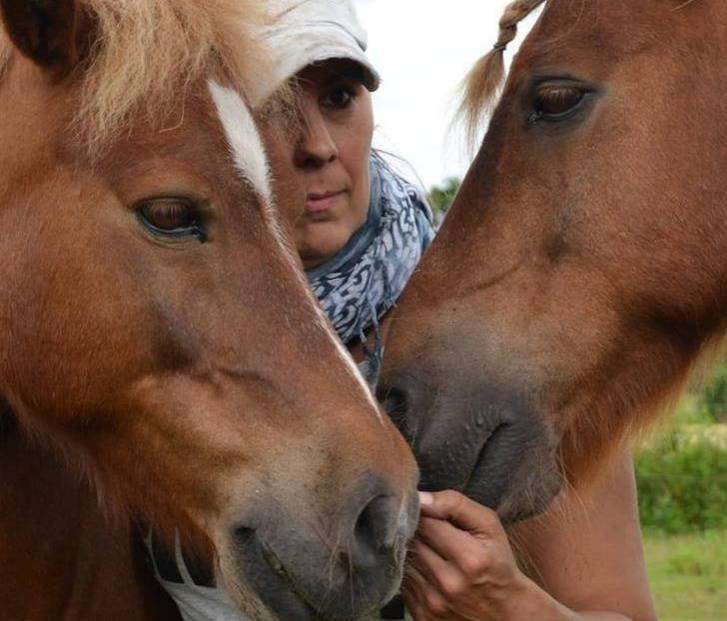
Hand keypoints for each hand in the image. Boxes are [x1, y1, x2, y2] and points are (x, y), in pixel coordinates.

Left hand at [403, 490, 541, 620]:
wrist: (504, 610)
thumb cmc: (496, 561)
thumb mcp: (488, 525)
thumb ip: (456, 504)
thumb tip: (421, 498)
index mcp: (470, 559)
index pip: (426, 522)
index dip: (425, 513)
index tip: (429, 512)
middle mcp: (450, 584)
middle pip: (413, 542)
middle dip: (417, 531)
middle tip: (428, 530)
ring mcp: (435, 603)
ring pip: (405, 562)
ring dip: (412, 552)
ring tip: (430, 550)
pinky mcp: (423, 616)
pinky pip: (404, 583)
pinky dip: (412, 572)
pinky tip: (427, 569)